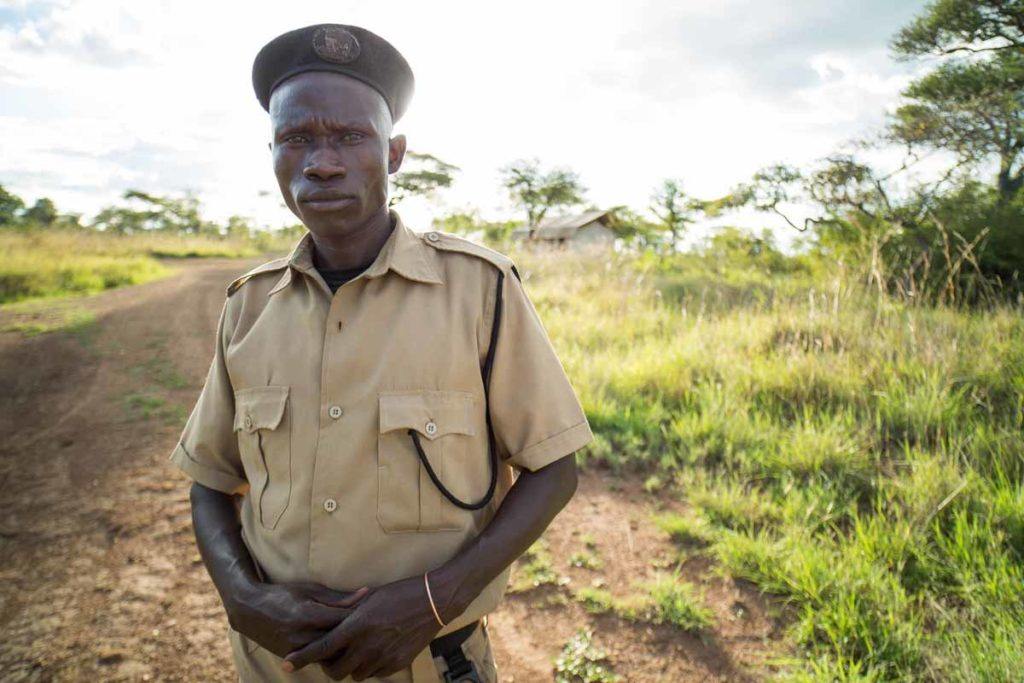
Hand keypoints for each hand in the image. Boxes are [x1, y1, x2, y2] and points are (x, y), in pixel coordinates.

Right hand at [226, 581, 368, 658]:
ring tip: (362, 642)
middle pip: (339, 642)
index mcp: (308, 614)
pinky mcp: (290, 658)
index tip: (376, 613)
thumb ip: (338, 597)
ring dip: (345, 650)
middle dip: (357, 637)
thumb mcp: (310, 589)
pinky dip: (331, 656)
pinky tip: (343, 650)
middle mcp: (301, 635)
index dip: (362, 618)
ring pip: (330, 656)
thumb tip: (366, 593)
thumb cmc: (283, 594)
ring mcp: (295, 649)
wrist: (249, 610)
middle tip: (374, 631)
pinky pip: (317, 661)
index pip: (344, 620)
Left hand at [282, 574, 443, 680]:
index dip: (301, 658)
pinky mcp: (397, 664)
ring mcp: (383, 658)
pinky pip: (375, 674)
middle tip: (329, 657)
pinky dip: (369, 667)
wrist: (434, 601)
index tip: (287, 664)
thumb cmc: (400, 593)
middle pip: (335, 670)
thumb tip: (331, 621)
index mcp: (357, 626)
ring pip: (355, 675)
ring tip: (355, 652)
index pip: (322, 648)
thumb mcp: (370, 598)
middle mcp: (368, 645)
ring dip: (350, 667)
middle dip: (328, 667)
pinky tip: (374, 653)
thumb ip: (348, 612)